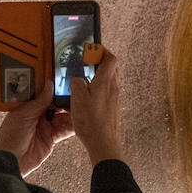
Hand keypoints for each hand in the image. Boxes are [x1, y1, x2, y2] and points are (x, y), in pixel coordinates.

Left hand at [0, 90, 74, 176]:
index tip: (64, 80)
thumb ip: (39, 101)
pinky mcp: (51, 138)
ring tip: (80, 107)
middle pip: (56, 104)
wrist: (11, 161)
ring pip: (62, 116)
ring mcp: (45, 126)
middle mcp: (37, 115)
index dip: (54, 87)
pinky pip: (65, 130)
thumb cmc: (9, 138)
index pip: (43, 93)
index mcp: (27, 106)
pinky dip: (72, 126)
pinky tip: (79, 121)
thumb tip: (50, 85)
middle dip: (66, 99)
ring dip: (71, 112)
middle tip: (77, 94)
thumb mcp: (23, 115)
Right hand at [68, 46, 123, 164]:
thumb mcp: (77, 99)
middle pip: (109, 69)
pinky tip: (87, 98)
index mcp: (105, 82)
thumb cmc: (92, 123)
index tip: (92, 47)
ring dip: (96, 78)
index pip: (110, 58)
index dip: (102, 50)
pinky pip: (106, 94)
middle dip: (98, 63)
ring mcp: (114, 99)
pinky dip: (97, 90)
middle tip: (85, 63)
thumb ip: (76, 83)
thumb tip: (77, 79)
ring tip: (83, 82)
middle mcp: (113, 89)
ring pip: (107, 82)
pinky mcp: (113, 109)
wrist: (104, 144)